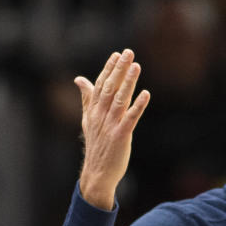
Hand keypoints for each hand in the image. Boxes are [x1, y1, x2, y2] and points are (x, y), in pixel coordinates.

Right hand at [76, 49, 150, 209]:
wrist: (97, 173)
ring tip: (136, 66)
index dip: (109, 69)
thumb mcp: (88, 120)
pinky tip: (146, 94)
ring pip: (120, 99)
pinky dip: (138, 105)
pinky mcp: (121, 136)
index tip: (117, 54)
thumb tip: (79, 79)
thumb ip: (87, 98)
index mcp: (93, 110)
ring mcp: (110, 125)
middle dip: (119, 69)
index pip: (100, 85)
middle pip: (109, 88)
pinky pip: (130, 118)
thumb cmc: (96, 145)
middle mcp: (100, 115)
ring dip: (128, 82)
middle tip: (128, 53)